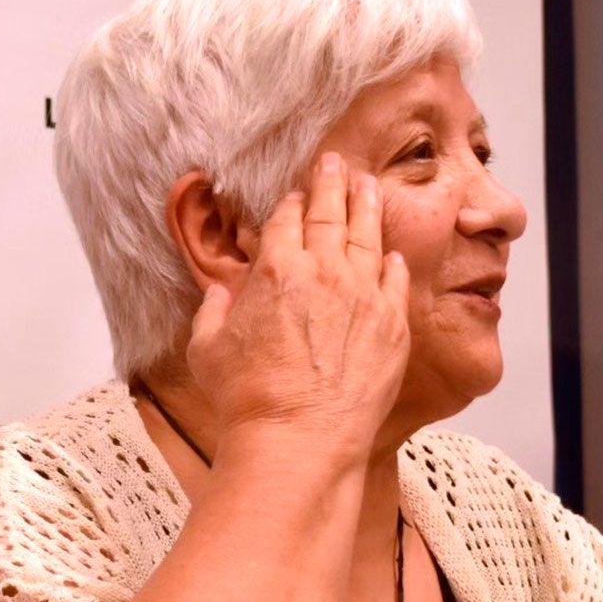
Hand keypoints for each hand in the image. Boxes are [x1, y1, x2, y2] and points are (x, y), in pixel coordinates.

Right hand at [186, 152, 409, 458]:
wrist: (299, 439)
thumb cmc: (248, 399)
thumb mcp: (207, 349)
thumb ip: (213, 312)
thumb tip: (217, 295)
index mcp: (275, 269)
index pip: (286, 220)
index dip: (291, 203)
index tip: (296, 195)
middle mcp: (323, 271)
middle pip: (330, 213)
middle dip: (332, 182)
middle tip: (337, 162)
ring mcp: (363, 295)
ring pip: (368, 237)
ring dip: (367, 206)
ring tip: (369, 185)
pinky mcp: (392, 324)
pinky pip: (395, 281)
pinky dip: (391, 263)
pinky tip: (392, 254)